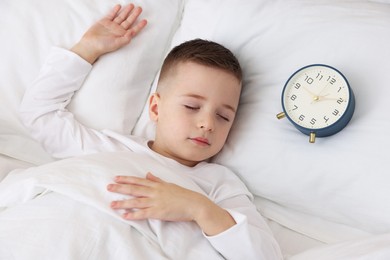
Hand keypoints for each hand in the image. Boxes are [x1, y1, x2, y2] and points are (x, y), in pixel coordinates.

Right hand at [71, 3, 146, 63]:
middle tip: (140, 8)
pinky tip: (119, 6)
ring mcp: (112, 25)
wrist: (90, 44)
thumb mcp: (116, 44)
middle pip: (129, 21)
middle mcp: (118, 30)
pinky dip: (115, 10)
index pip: (133, 30)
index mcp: (122, 36)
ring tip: (132, 5)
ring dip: (126, 11)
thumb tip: (132, 33)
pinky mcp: (105, 22)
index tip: (145, 21)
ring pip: (121, 17)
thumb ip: (125, 39)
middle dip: (134, 15)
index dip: (139, 26)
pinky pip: (112, 15)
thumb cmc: (104, 46)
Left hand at [107, 172, 235, 234]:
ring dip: (123, 203)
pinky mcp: (158, 212)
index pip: (138, 181)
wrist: (193, 204)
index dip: (126, 179)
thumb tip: (148, 174)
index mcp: (157, 185)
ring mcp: (156, 202)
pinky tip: (125, 216)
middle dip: (120, 188)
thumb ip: (157, 180)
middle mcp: (154, 192)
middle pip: (134, 189)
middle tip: (108, 187)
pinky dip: (134, 215)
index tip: (116, 178)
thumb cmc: (182, 194)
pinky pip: (143, 214)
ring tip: (112, 204)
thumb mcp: (169, 184)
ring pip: (136, 201)